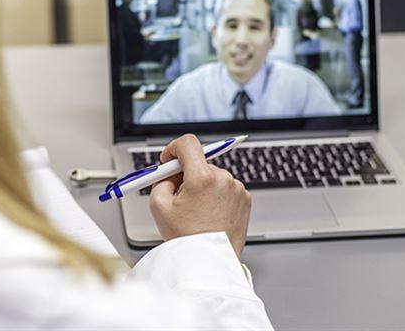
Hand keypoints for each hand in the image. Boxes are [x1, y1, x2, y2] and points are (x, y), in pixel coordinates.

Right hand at [149, 134, 251, 257]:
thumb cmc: (186, 238)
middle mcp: (223, 179)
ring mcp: (237, 188)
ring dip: (203, 186)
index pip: (188, 143)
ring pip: (213, 176)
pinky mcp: (245, 198)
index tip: (168, 159)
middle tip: (178, 193)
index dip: (174, 148)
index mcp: (202, 178)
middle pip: (200, 162)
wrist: (210, 261)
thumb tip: (168, 171)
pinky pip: (226, 187)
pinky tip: (209, 214)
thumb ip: (160, 180)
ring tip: (196, 211)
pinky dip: (216, 195)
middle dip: (186, 173)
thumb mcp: (158, 205)